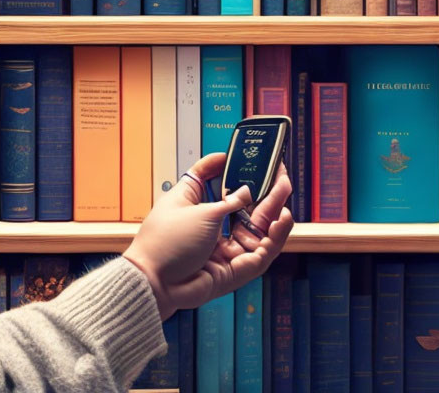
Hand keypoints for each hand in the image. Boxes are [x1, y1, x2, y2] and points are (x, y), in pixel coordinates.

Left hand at [123, 152, 293, 320]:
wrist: (153, 281)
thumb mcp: (197, 209)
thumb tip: (247, 189)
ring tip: (285, 192)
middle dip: (267, 191)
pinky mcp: (235, 270)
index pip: (220, 183)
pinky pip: (261, 253)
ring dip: (275, 211)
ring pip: (259, 230)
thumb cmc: (165, 242)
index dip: (235, 168)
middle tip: (283, 175)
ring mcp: (226, 251)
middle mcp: (215, 228)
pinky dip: (274, 237)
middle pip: (247, 208)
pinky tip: (281, 219)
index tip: (251, 157)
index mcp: (199, 207)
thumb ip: (228, 200)